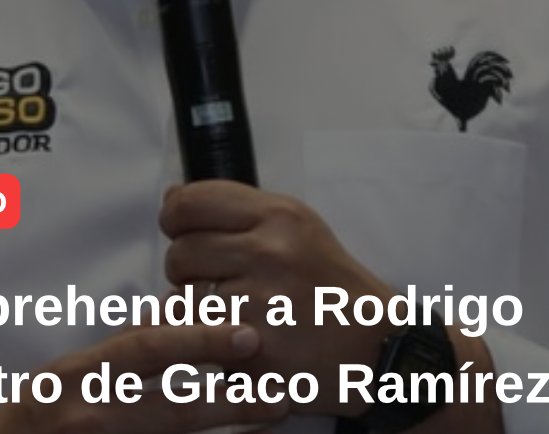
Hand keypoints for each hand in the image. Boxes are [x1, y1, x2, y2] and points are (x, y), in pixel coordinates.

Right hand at [0, 321, 287, 433]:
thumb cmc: (35, 418)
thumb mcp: (71, 372)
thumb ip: (124, 345)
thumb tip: (177, 313)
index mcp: (81, 377)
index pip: (147, 350)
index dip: (199, 340)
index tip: (245, 333)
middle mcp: (95, 416)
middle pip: (174, 407)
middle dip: (231, 396)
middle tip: (278, 383)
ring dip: (230, 427)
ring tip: (273, 412)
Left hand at [160, 181, 395, 415]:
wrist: (376, 347)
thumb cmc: (330, 285)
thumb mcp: (296, 227)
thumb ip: (236, 210)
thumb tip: (172, 198)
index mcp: (279, 216)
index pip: (193, 201)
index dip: (174, 216)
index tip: (177, 228)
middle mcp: (269, 253)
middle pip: (181, 251)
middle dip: (182, 268)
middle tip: (205, 277)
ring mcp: (262, 303)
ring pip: (183, 298)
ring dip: (192, 308)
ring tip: (223, 310)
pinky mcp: (254, 350)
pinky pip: (200, 339)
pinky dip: (207, 340)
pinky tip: (231, 336)